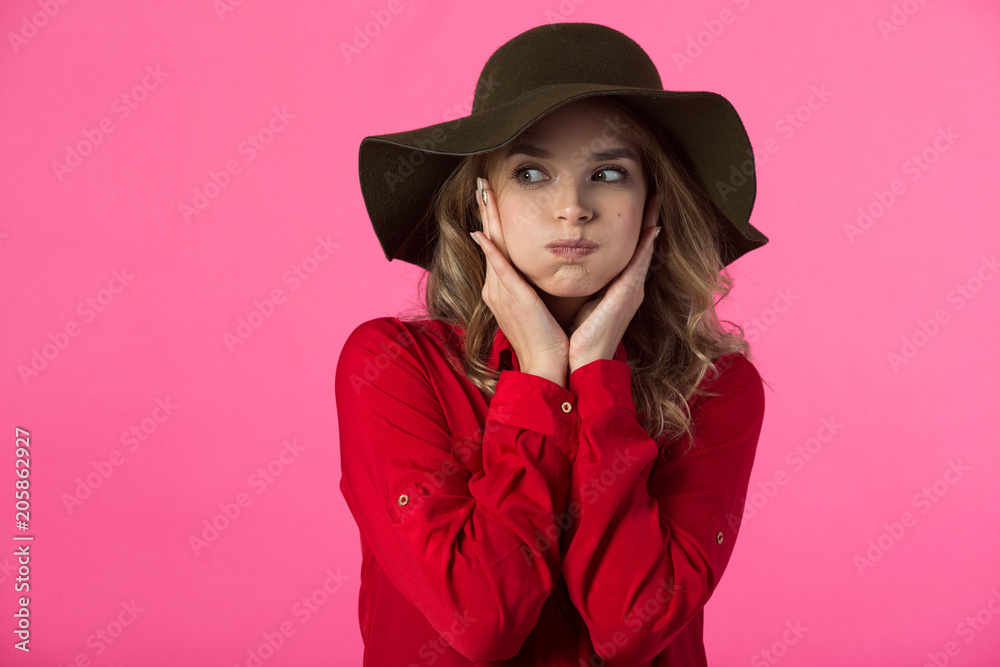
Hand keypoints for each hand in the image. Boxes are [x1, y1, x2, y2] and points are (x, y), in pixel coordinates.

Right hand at [470, 177, 569, 386]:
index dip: (493, 221)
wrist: (546, 364)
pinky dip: (490, 249)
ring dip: (486, 217)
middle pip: (488, 239)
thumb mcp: (540, 305)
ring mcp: (500, 291)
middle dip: (485, 210)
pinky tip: (481, 232)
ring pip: (490, 245)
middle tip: (481, 183)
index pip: (496, 246)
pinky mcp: (510, 296)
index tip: (492, 198)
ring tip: (483, 192)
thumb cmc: (548, 338)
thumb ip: (536, 286)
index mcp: (503, 288)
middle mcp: (495, 287)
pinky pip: (497, 267)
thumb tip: (543, 270)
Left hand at [567, 193, 659, 373]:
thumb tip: (567, 267)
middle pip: (642, 245)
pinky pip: (639, 264)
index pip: (629, 250)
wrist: (582, 364)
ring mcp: (632, 291)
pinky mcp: (627, 296)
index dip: (634, 228)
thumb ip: (580, 285)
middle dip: (648, 219)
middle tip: (654, 193)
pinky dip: (646, 245)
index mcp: (617, 288)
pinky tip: (651, 227)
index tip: (637, 204)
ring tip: (655, 200)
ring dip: (650, 224)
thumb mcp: (578, 303)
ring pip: (645, 249)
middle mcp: (629, 287)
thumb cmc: (576, 338)